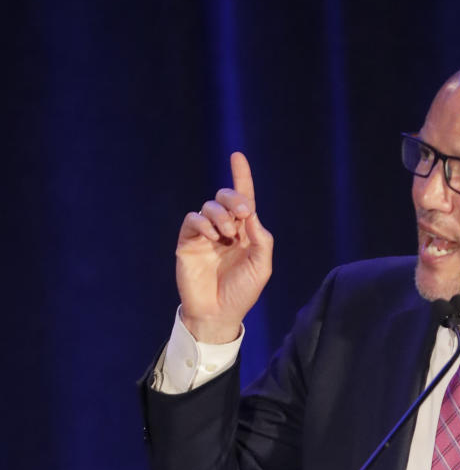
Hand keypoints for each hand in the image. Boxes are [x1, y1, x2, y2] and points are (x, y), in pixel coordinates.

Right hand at [175, 152, 273, 343]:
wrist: (218, 314)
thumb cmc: (241, 293)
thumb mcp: (261, 268)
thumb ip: (261, 240)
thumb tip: (251, 215)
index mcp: (245, 233)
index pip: (244, 200)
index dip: (241, 177)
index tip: (237, 156)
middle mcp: (225, 230)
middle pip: (226, 197)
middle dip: (235, 198)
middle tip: (243, 214)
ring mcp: (205, 235)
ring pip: (210, 206)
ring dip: (221, 215)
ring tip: (227, 235)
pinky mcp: (188, 242)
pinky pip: (193, 219)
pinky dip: (203, 222)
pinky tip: (212, 236)